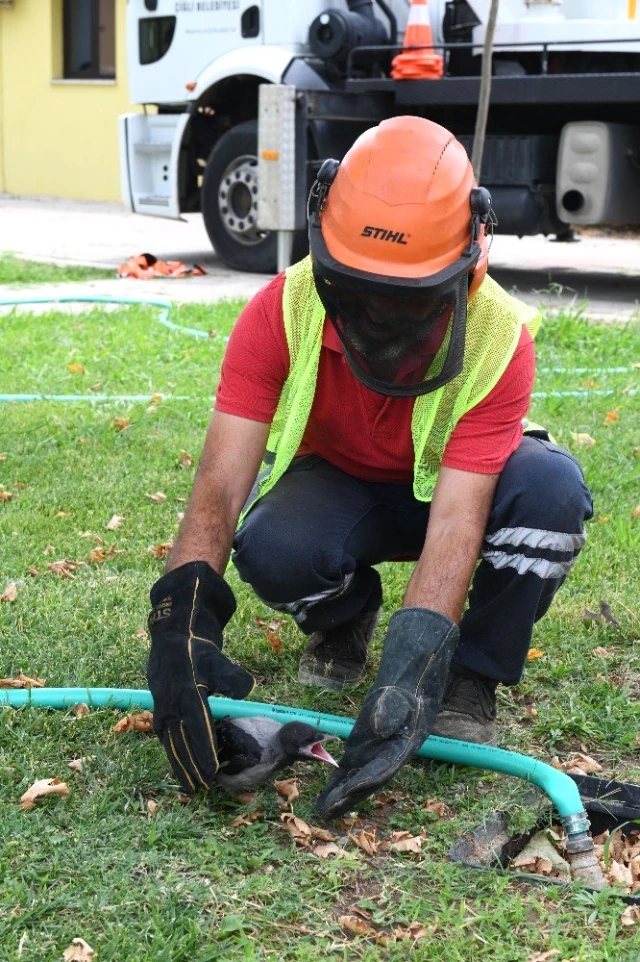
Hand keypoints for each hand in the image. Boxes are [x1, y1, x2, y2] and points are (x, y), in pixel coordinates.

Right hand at [147, 561, 253, 792]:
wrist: (173, 635)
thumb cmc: (198, 648)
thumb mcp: (216, 657)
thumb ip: (231, 674)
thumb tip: (245, 691)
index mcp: (185, 691)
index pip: (197, 726)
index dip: (204, 750)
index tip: (212, 770)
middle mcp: (170, 702)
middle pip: (181, 740)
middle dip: (191, 765)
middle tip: (202, 788)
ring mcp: (162, 707)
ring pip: (171, 742)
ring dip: (180, 764)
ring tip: (190, 786)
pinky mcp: (160, 709)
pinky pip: (166, 736)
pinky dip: (173, 753)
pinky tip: (181, 766)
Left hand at [314, 608, 457, 819]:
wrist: (420, 662)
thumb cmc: (413, 675)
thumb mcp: (404, 688)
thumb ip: (391, 709)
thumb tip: (378, 727)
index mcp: (405, 741)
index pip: (381, 768)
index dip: (362, 784)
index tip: (343, 797)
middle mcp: (394, 748)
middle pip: (370, 778)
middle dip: (349, 796)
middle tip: (325, 812)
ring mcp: (383, 743)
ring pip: (362, 771)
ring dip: (344, 789)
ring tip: (324, 806)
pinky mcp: (374, 736)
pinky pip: (359, 757)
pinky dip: (345, 772)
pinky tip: (331, 782)